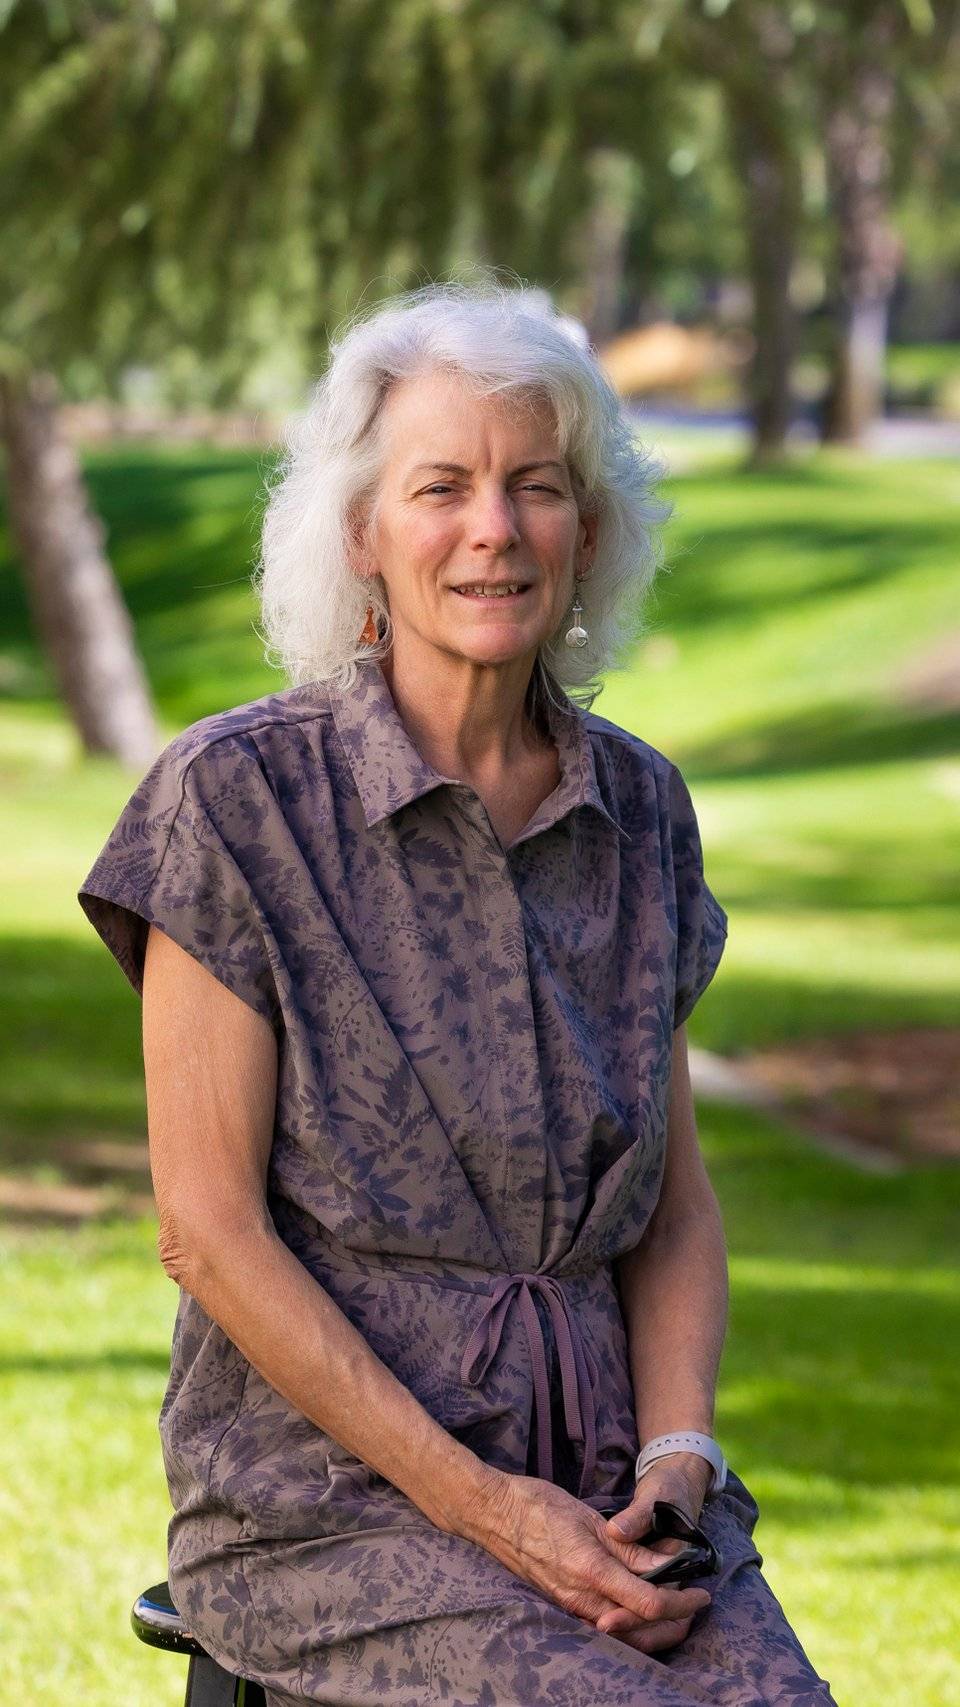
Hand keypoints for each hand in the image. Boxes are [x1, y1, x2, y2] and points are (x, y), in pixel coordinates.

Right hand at [462, 1469, 711, 1655]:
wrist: (491, 1514)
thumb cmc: (537, 1505)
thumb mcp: (588, 1518)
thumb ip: (627, 1547)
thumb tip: (663, 1566)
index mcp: (591, 1571)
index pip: (649, 1604)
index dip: (682, 1603)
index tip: (702, 1593)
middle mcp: (580, 1598)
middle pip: (640, 1630)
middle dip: (674, 1623)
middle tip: (694, 1606)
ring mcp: (568, 1607)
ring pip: (622, 1635)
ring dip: (654, 1630)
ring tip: (675, 1612)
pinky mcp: (560, 1606)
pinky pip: (601, 1628)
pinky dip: (628, 1627)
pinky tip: (638, 1612)